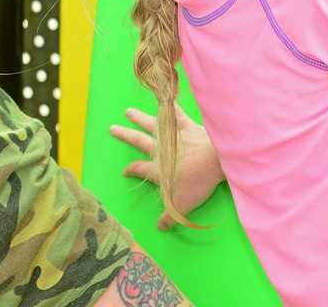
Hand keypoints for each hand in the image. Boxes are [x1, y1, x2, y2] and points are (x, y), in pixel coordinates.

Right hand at [110, 103, 223, 229]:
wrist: (215, 160)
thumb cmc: (197, 182)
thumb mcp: (182, 205)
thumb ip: (169, 218)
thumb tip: (160, 228)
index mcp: (158, 169)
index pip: (139, 169)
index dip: (131, 170)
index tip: (125, 171)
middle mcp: (161, 150)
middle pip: (139, 141)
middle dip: (125, 135)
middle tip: (112, 128)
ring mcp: (173, 135)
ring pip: (152, 124)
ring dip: (140, 118)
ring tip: (128, 111)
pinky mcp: (188, 125)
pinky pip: (177, 114)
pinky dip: (171, 106)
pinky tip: (166, 98)